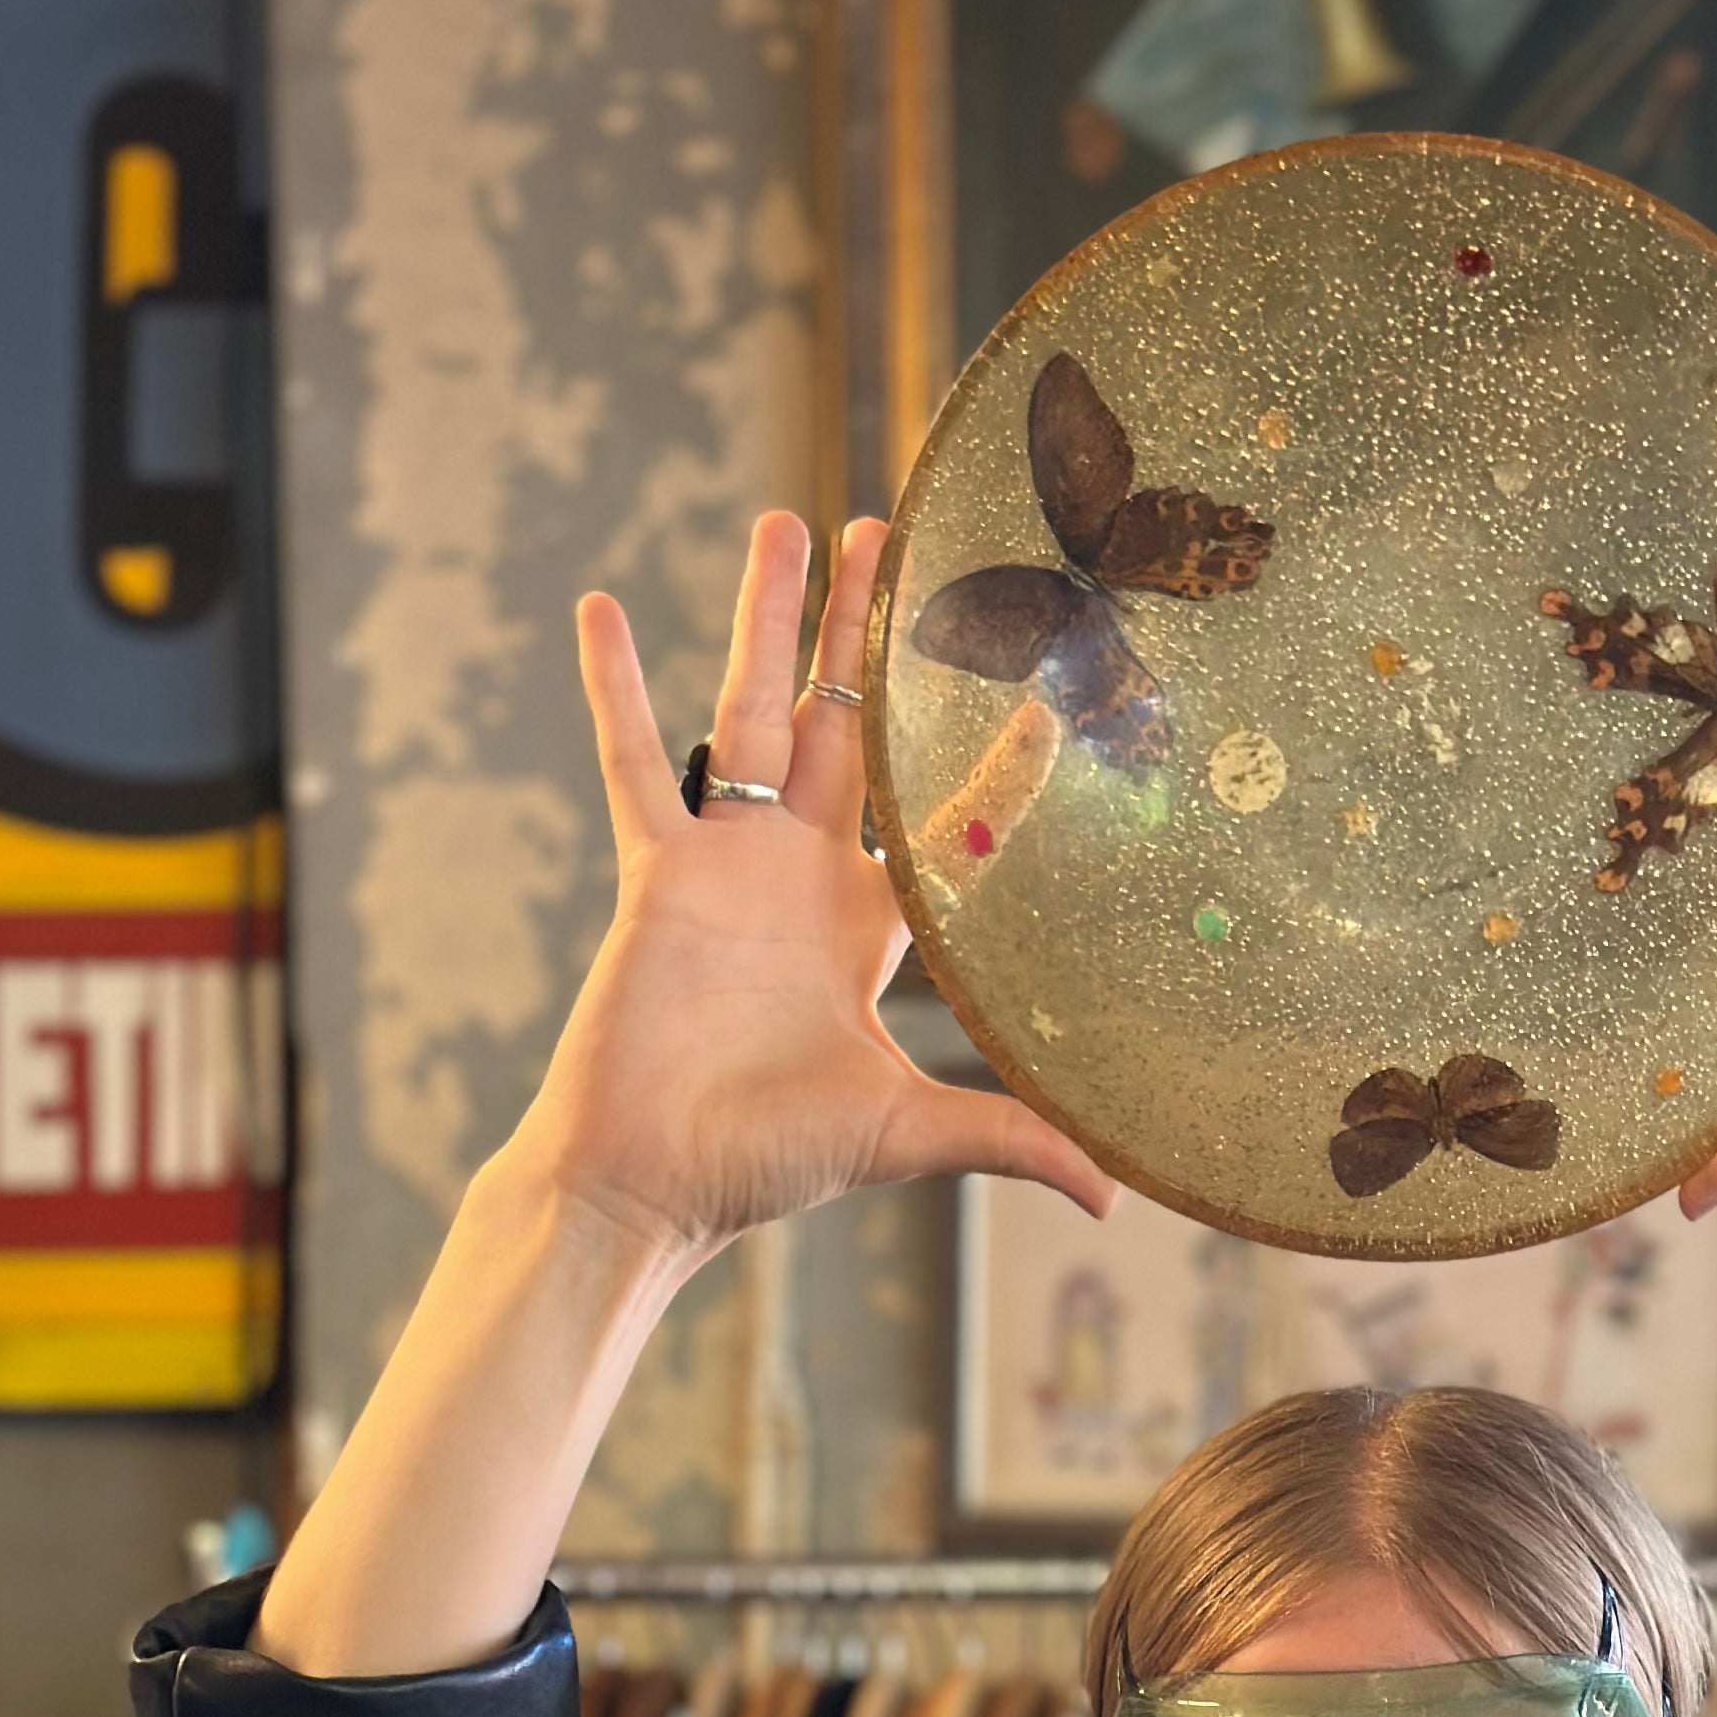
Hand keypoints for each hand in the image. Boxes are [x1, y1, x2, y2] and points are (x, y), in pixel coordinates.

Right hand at [521, 512, 1112, 1260]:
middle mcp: (799, 878)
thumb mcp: (903, 1134)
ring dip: (769, 621)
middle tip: (894, 535)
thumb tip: (1114, 1191)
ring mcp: (725, 866)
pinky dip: (614, 688)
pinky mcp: (657, 873)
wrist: (649, 1182)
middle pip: (846, 728)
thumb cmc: (766, 1162)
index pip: (938, 819)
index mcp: (864, 929)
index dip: (983, 756)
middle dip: (867, 636)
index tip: (1028, 676)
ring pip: (753, 713)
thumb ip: (1005, 1135)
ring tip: (792, 525)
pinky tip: (602, 606)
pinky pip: (634, 763)